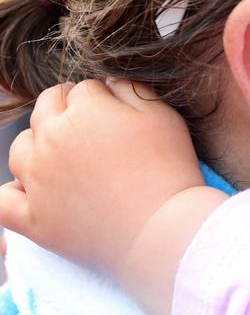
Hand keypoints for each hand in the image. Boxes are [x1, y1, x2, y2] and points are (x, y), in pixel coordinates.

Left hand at [0, 80, 204, 279]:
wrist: (162, 230)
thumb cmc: (169, 170)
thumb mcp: (163, 116)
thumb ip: (132, 90)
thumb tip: (109, 84)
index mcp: (84, 110)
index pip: (83, 89)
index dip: (103, 98)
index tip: (121, 115)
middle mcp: (51, 139)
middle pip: (46, 109)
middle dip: (66, 110)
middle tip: (94, 130)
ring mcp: (37, 179)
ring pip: (19, 148)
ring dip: (36, 144)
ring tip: (62, 157)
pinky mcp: (32, 217)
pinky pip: (4, 200)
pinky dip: (13, 192)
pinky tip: (31, 190)